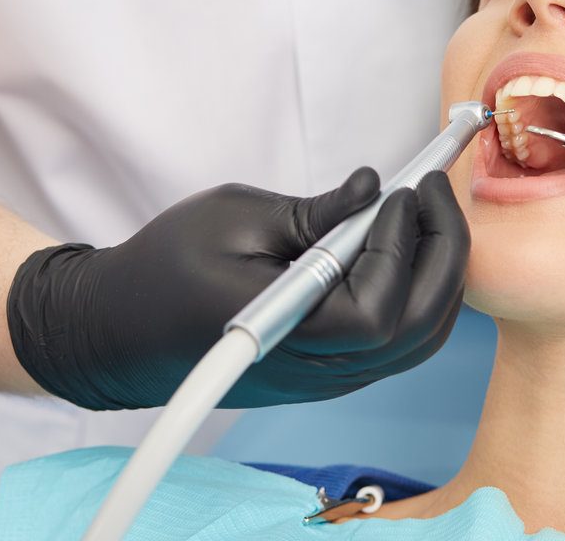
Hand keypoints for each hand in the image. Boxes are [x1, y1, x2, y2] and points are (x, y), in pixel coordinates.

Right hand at [7, 168, 469, 408]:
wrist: (121, 329)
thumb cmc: (165, 268)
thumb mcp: (234, 219)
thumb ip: (313, 213)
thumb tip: (372, 188)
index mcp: (288, 333)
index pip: (379, 310)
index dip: (403, 247)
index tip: (406, 190)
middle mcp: (319, 368)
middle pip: (418, 328)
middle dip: (443, 251)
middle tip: (435, 189)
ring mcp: (327, 375)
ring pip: (419, 339)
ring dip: (439, 272)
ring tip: (429, 212)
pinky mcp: (329, 366)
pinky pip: (399, 341)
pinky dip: (420, 291)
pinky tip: (408, 246)